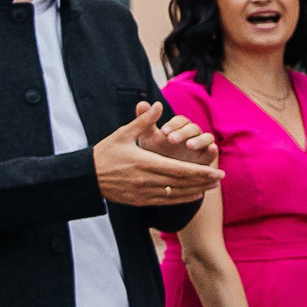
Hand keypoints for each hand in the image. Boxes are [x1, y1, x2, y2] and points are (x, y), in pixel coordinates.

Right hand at [94, 103, 223, 205]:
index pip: (179, 169)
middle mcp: (146, 179)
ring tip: (212, 186)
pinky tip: (194, 195)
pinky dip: (181, 199)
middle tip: (220, 177)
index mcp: (145, 162)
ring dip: (195, 190)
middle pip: (181, 183)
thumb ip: (143, 121)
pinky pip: (165, 202)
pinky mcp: (139, 200)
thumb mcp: (123, 134)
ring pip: (175, 193)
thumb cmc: (105, 153)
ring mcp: (142, 192)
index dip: (200, 172)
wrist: (86, 176)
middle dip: (203, 181)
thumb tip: (157, 104)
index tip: (216, 171)